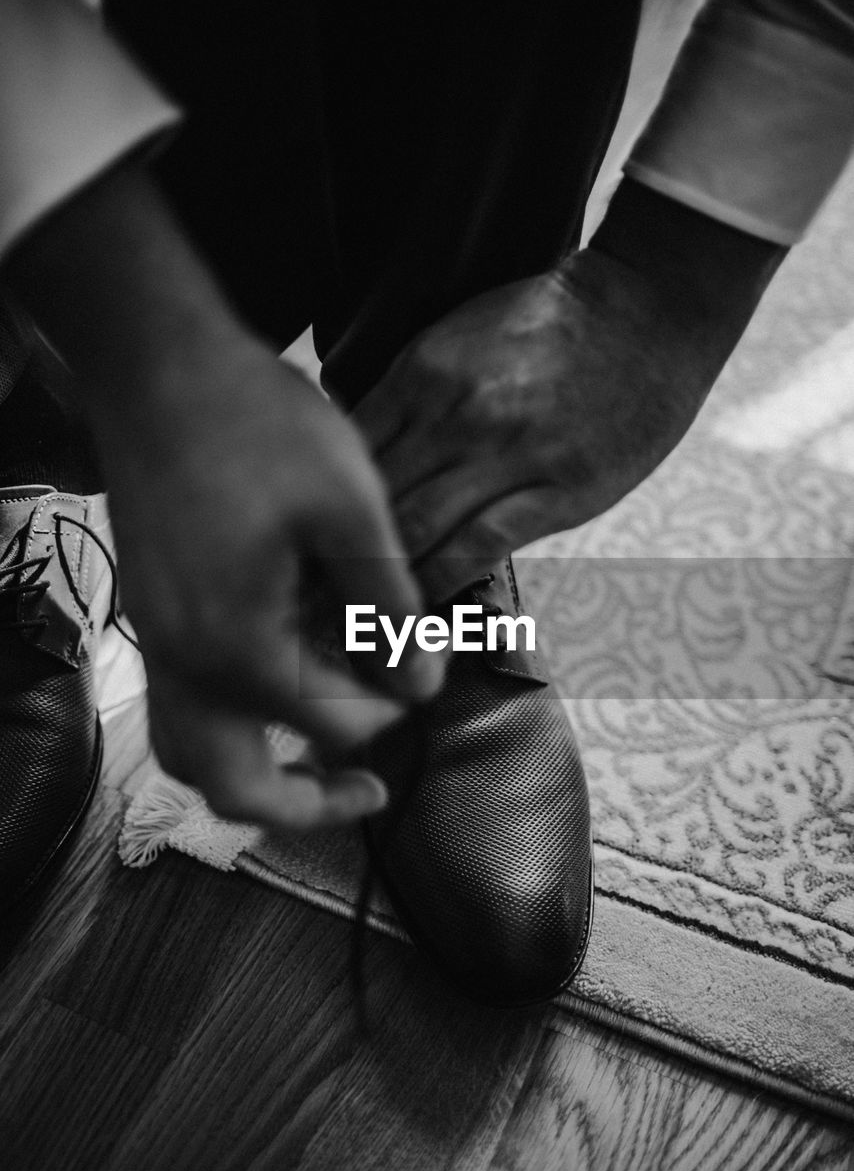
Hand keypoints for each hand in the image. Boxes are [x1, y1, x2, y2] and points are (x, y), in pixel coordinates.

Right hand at [101, 341, 441, 828]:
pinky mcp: (151, 616)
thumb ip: (390, 606)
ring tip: (315, 765)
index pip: (335, 722)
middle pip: (237, 786)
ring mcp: (156, 643)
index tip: (428, 659)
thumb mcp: (350, 507)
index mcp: (239, 647)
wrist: (158, 366)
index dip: (395, 699)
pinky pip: (179, 706)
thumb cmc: (255, 424)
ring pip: (191, 756)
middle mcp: (184, 664)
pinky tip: (278, 688)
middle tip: (369, 794)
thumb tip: (423, 681)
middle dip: (308, 803)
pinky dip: (228, 728)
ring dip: (255, 779)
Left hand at [350, 185, 782, 601]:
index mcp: (423, 371)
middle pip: (373, 498)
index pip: (346, 453)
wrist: (648, 309)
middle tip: (313, 592)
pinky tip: (422, 603)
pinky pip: (479, 547)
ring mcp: (509, 453)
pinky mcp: (559, 490)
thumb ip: (407, 393)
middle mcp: (456, 413)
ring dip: (384, 577)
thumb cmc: (550, 323)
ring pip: (417, 531)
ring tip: (359, 611)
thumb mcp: (460, 334)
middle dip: (338, 550)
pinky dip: (441, 580)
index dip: (319, 502)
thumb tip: (354, 448)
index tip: (307, 538)